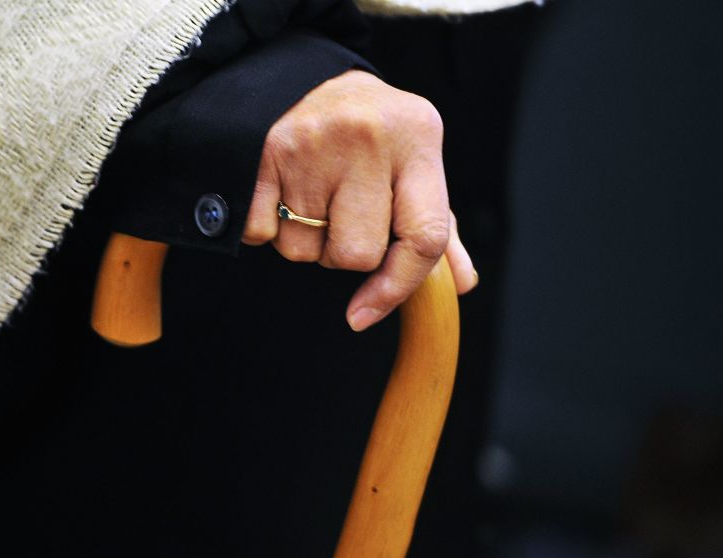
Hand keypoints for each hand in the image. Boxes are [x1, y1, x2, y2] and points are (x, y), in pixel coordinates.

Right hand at [244, 69, 477, 330]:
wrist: (301, 78)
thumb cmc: (369, 134)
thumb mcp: (412, 162)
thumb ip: (436, 225)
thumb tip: (460, 285)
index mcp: (418, 138)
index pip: (424, 236)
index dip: (399, 287)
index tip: (367, 314)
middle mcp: (368, 137)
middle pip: (357, 254)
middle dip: (344, 253)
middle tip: (340, 215)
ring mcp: (313, 142)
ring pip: (304, 251)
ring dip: (304, 241)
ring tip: (309, 196)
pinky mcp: (265, 151)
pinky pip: (262, 233)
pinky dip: (265, 229)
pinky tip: (277, 193)